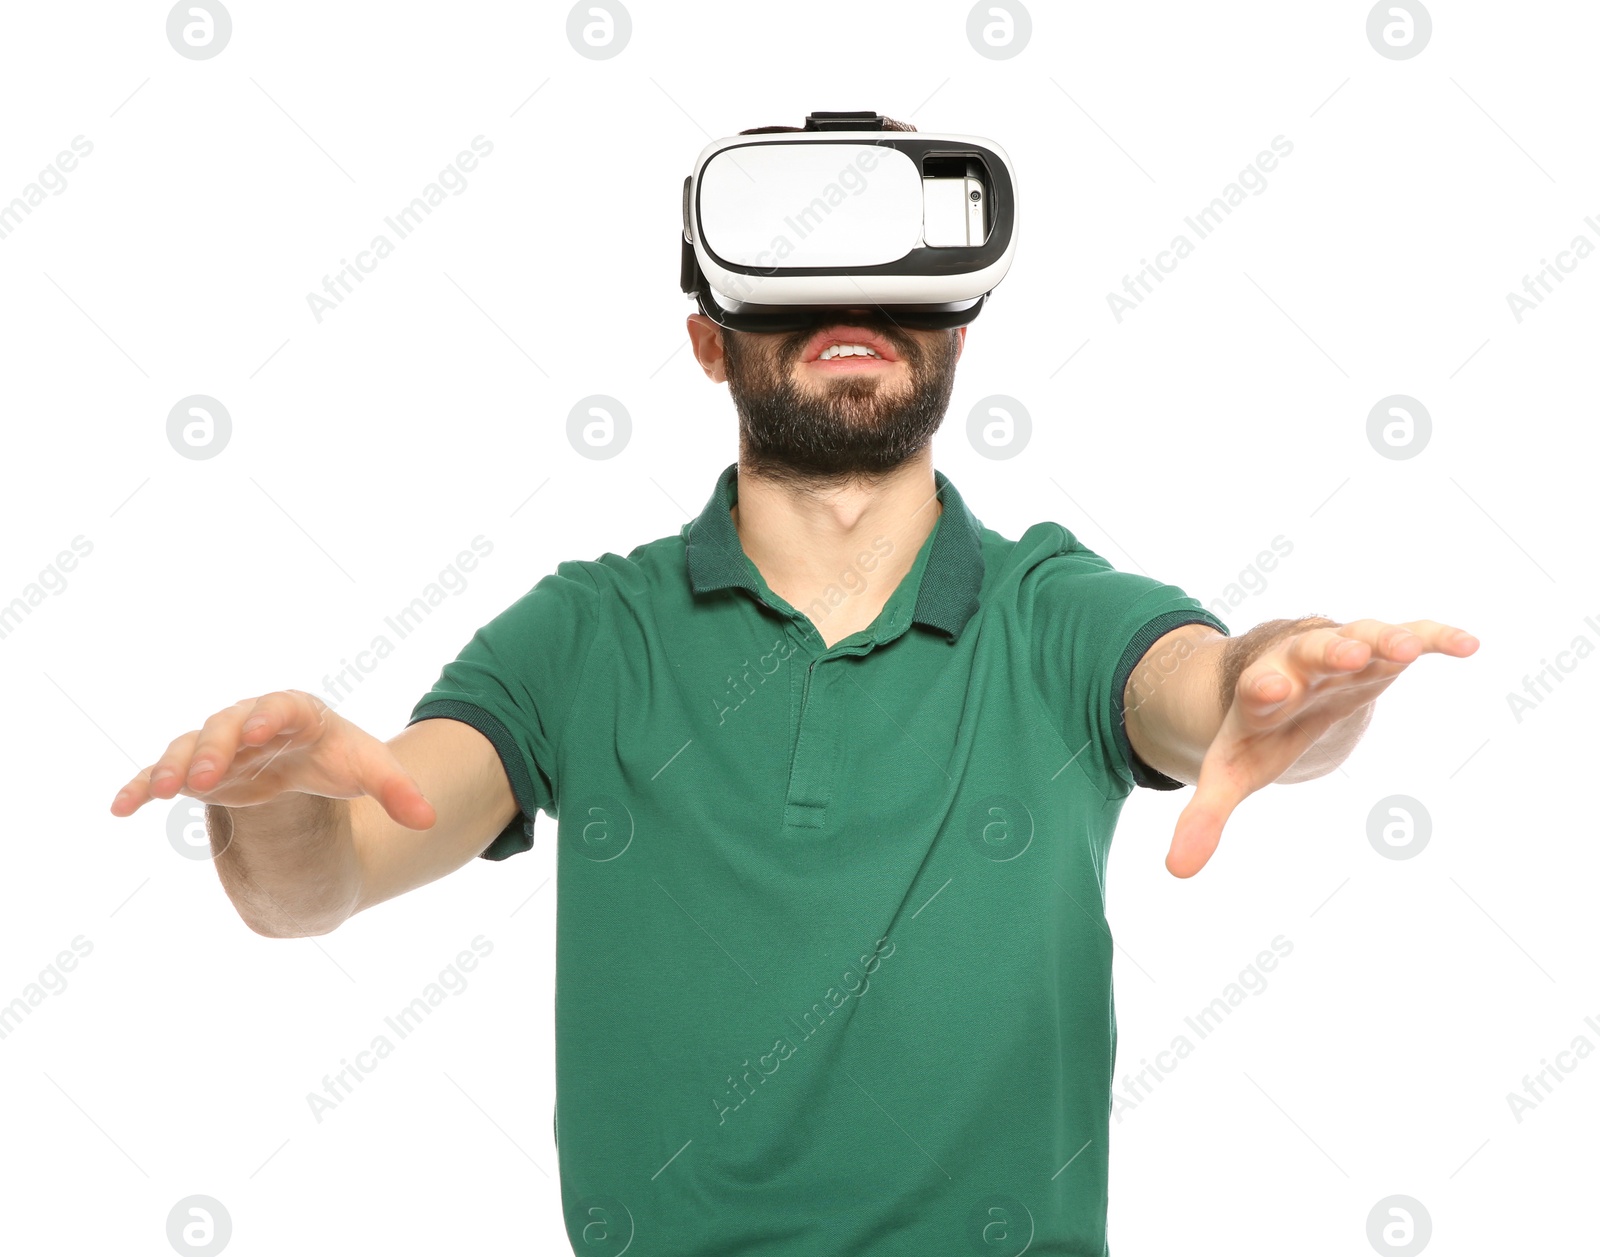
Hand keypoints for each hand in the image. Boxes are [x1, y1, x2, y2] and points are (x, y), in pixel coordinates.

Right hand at [108, 689, 435, 829]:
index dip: (271, 715)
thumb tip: (431, 819)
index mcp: (297, 713)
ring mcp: (221, 745)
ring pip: (190, 747)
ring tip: (161, 791)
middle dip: (216, 748)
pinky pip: (163, 774)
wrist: (307, 759)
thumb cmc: (338, 757)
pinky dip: (142, 786)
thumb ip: (397, 790)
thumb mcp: (370, 770)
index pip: (283, 707)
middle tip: (206, 776)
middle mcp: (251, 722)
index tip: (263, 729)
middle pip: (228, 726)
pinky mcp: (199, 770)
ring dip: (176, 766)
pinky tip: (121, 808)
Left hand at [1166, 619, 1478, 877]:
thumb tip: (1176, 872)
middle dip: (1329, 651)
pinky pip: (1411, 636)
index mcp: (1261, 693)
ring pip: (1363, 636)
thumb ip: (1204, 816)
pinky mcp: (1380, 652)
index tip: (1269, 690)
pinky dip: (1436, 637)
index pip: (1259, 687)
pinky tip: (1468, 644)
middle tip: (1347, 652)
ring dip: (1383, 639)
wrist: (1284, 681)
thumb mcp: (1231, 772)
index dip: (1265, 688)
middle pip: (1312, 651)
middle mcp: (1301, 664)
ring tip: (1407, 648)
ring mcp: (1344, 653)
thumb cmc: (1260, 732)